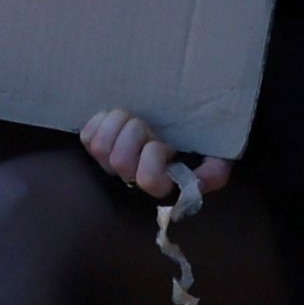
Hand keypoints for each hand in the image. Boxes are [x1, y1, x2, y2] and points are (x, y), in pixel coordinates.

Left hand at [78, 110, 230, 205]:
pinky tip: (115, 121)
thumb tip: (200, 181)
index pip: (149, 180)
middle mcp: (133, 179)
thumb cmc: (195, 145)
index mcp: (161, 184)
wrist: (171, 125)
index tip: (167, 144)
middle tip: (147, 126)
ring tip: (131, 120)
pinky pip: (87, 136)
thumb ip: (215, 172)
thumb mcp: (216, 157)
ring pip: (100, 147)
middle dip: (136, 133)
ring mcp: (110, 165)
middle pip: (120, 161)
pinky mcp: (94, 148)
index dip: (155, 156)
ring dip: (118, 124)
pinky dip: (101, 122)